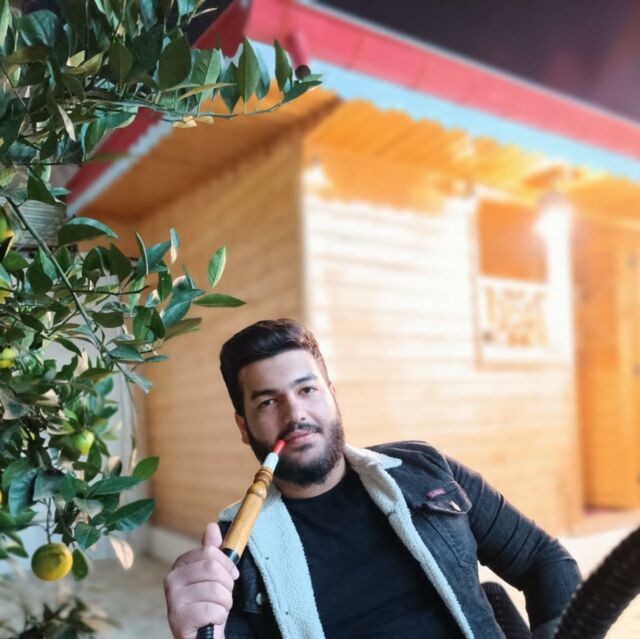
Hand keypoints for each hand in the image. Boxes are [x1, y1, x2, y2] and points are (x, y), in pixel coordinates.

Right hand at [164, 523, 239, 638]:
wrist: (203, 636)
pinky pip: (212, 609)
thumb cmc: (210, 604)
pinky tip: (212, 621)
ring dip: (226, 603)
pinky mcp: (178, 619)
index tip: (232, 576)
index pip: (210, 552)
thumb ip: (213, 552)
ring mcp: (173, 599)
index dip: (227, 564)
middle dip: (227, 584)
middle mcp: (171, 580)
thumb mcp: (215, 576)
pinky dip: (219, 616)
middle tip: (224, 596)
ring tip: (218, 609)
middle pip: (212, 568)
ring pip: (215, 589)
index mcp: (180, 565)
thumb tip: (212, 526)